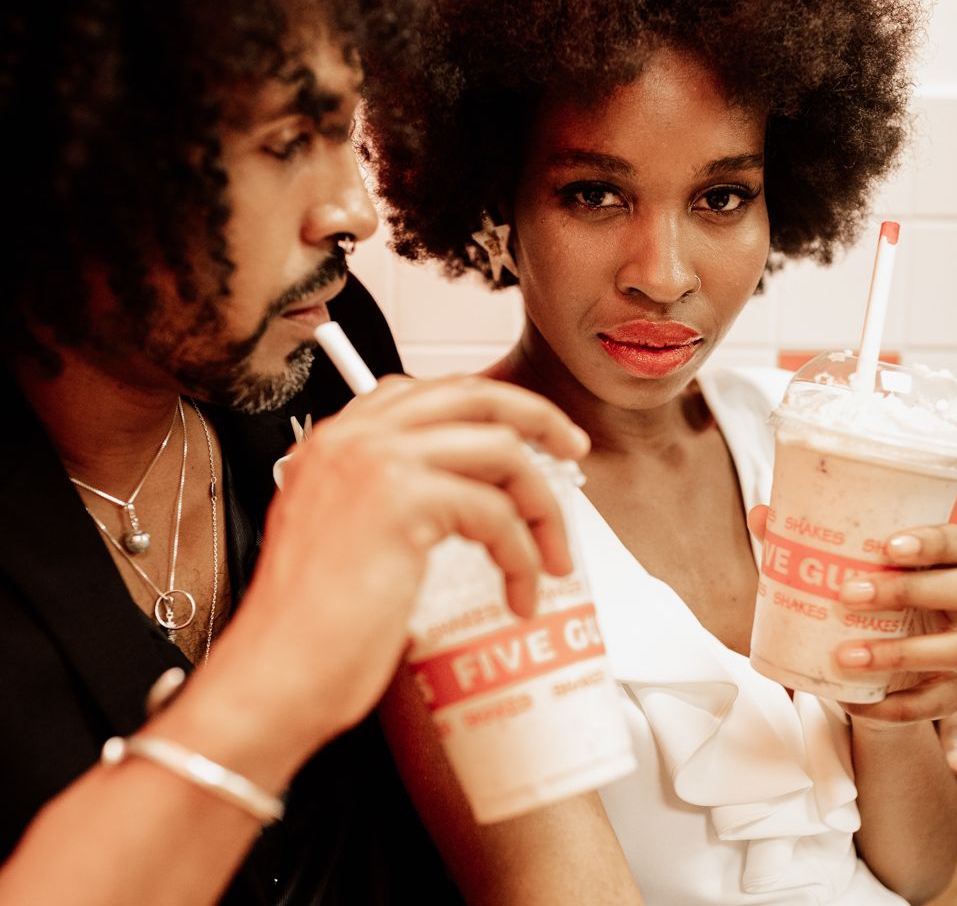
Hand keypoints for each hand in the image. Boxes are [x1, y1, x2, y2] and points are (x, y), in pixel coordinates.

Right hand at [215, 374, 589, 750]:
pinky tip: (519, 591)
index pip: (428, 393)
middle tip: (571, 451)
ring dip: (541, 506)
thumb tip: (467, 491)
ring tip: (549, 557)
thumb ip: (393, 496)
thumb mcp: (348, 537)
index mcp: (338, 442)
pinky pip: (495, 512)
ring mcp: (375, 461)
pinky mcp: (401, 499)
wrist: (275, 673)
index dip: (490, 407)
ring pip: (499, 450)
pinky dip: (522, 556)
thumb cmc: (310, 626)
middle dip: (537, 418)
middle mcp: (353, 438)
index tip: (529, 434)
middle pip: (472, 396)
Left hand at [746, 507, 956, 723]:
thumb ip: (800, 543)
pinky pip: (936, 702)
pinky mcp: (952, 692)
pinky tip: (858, 702)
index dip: (936, 541)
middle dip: (908, 590)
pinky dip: (897, 705)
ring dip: (902, 652)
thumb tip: (760, 515)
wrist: (867, 668)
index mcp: (940, 564)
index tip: (889, 546)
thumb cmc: (856, 602)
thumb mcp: (831, 572)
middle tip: (848, 595)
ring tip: (845, 656)